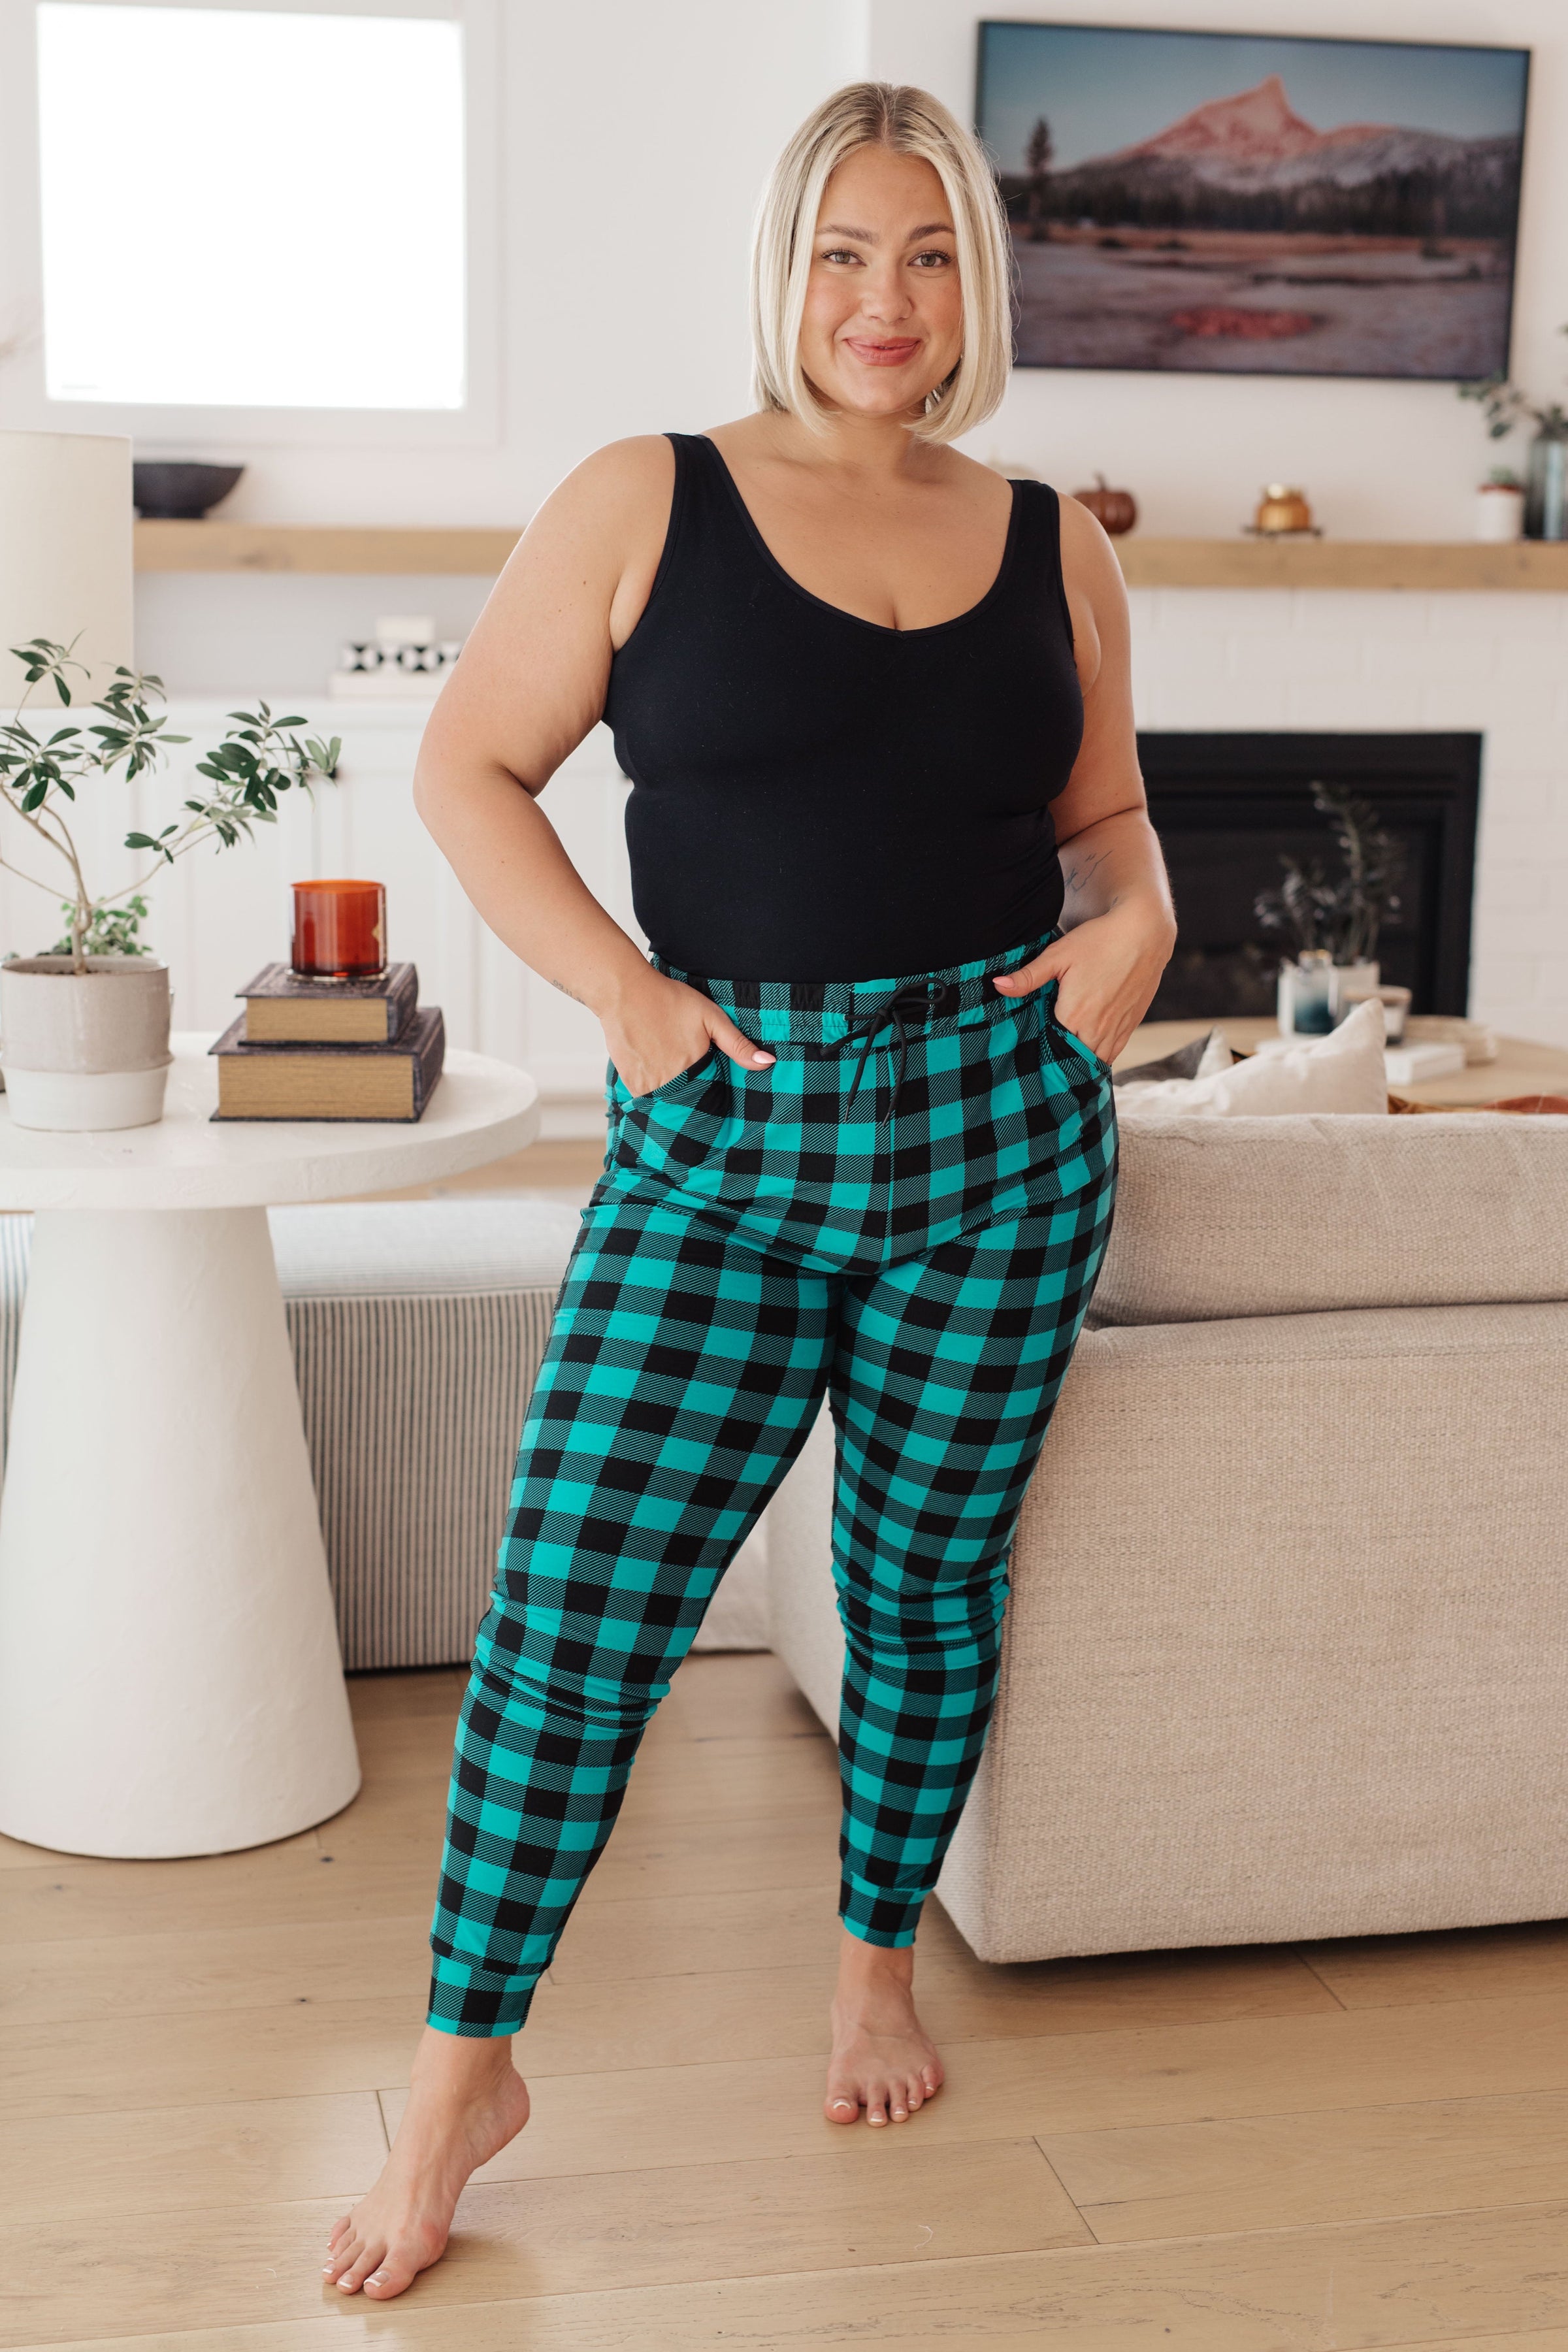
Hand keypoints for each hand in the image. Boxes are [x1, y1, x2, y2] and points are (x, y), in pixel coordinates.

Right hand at [602, 967, 774, 1096]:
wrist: (625, 992)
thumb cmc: (669, 1000)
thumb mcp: (711, 1017)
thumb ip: (738, 1044)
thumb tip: (767, 1063)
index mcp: (694, 1068)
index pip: (710, 1095)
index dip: (710, 1087)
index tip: (707, 1076)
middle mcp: (670, 1082)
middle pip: (688, 1099)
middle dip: (690, 1090)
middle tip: (682, 1064)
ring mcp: (647, 1084)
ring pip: (666, 1100)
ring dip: (671, 1090)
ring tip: (667, 1062)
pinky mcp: (630, 1082)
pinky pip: (646, 1095)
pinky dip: (652, 1086)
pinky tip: (652, 1063)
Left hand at [991, 902, 1174, 1067]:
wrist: (1144, 933)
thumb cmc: (1099, 941)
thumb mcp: (1058, 955)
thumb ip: (1028, 976)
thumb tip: (997, 985)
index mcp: (1074, 1016)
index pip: (1050, 1048)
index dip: (1040, 1052)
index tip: (1030, 1050)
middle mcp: (1097, 1029)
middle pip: (1073, 1060)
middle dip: (1060, 1061)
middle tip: (1045, 1058)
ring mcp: (1117, 1029)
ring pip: (1095, 1060)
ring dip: (1081, 1061)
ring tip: (1066, 1060)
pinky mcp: (1132, 1024)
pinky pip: (1113, 1053)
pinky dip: (1100, 1056)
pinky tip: (1089, 1051)